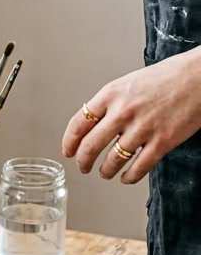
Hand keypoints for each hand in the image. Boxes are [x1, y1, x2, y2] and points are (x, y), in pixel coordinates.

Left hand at [62, 49, 200, 183]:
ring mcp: (142, 129)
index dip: (69, 141)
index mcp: (111, 94)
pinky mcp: (162, 143)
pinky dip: (129, 177)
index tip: (67, 151)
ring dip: (106, 171)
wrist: (200, 77)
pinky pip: (138, 168)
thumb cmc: (167, 77)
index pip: (79, 123)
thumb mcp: (130, 82)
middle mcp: (123, 112)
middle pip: (91, 145)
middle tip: (82, 167)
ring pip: (113, 160)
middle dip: (83, 161)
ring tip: (105, 173)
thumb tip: (95, 123)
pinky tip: (126, 177)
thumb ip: (112, 103)